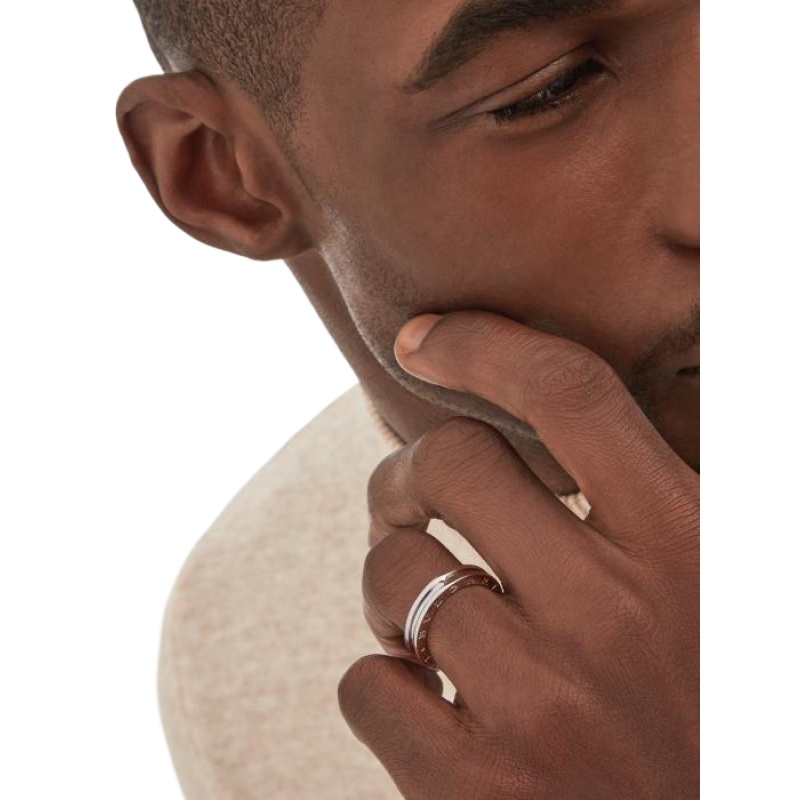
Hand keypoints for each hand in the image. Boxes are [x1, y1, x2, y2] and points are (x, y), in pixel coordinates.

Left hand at [338, 311, 698, 798]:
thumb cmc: (720, 713)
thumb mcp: (728, 584)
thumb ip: (668, 501)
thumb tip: (581, 427)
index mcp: (696, 547)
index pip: (567, 392)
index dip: (482, 344)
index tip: (423, 338)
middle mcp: (615, 616)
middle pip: (452, 463)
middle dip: (409, 470)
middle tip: (410, 500)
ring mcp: (543, 709)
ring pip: (393, 572)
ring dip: (392, 580)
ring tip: (423, 614)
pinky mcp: (479, 796)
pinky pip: (368, 688)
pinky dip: (383, 681)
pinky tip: (430, 703)